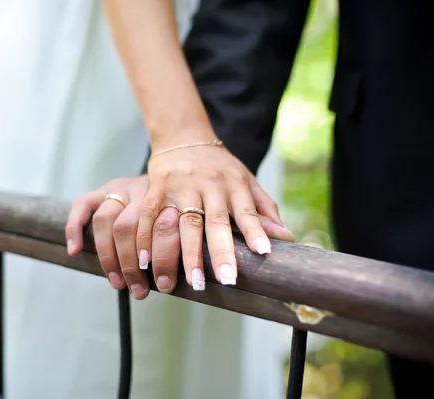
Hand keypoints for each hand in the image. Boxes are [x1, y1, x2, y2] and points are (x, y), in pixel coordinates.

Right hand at [65, 175, 181, 298]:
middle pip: (131, 225)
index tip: (164, 285)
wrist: (173, 178)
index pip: (164, 226)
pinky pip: (83, 205)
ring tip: (117, 282)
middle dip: (132, 264)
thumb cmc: (177, 214)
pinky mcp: (103, 189)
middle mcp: (144, 189)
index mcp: (170, 197)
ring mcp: (123, 187)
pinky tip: (76, 251)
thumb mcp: (187, 225)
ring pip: (107, 219)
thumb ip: (179, 244)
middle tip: (138, 291)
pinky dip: (75, 228)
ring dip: (109, 255)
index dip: (164, 258)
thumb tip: (171, 282)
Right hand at [138, 137, 293, 289]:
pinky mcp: (158, 187)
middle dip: (222, 251)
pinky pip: (150, 214)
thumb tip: (287, 237)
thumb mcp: (246, 181)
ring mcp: (182, 186)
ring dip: (187, 253)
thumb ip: (264, 209)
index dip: (255, 231)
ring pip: (185, 222)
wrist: (183, 136)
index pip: (247, 211)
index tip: (263, 253)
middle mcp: (209, 185)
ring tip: (191, 282)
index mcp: (234, 184)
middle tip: (227, 280)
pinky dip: (146, 237)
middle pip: (216, 221)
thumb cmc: (219, 166)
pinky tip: (147, 262)